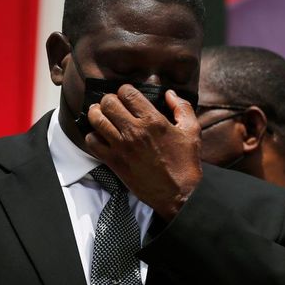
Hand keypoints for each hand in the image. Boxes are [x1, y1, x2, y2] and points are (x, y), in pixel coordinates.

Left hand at [84, 85, 202, 219]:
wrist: (177, 193)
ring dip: (96, 114)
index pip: (127, 93)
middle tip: (114, 105)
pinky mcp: (113, 161)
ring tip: (101, 114)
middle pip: (108, 103)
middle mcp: (134, 131)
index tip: (127, 95)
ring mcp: (121, 146)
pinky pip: (91, 142)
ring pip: (96, 119)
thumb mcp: (192, 131)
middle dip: (109, 100)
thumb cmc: (185, 163)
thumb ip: (182, 108)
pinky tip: (101, 136)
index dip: (125, 90)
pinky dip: (92, 136)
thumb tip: (170, 93)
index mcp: (153, 121)